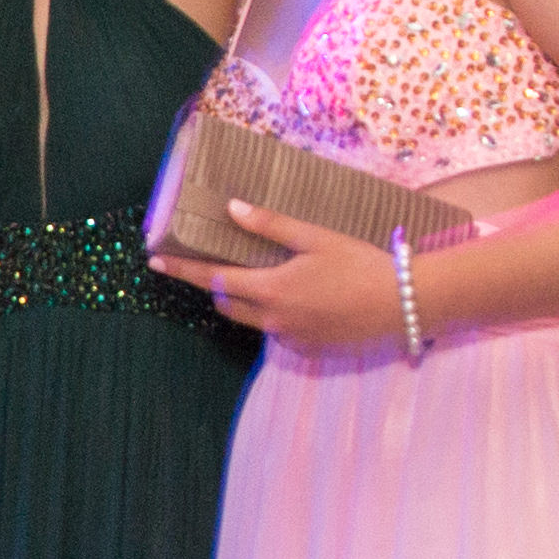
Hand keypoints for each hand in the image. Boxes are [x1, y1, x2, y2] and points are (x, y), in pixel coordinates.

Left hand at [156, 200, 402, 345]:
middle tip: (220, 265)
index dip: (182, 270)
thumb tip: (232, 209)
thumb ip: (272, 226)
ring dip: (248, 302)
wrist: (404, 304)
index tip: (155, 261)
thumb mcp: (316, 238)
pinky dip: (276, 316)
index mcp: (271, 290)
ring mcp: (290, 339)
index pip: (213, 280)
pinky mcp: (309, 349)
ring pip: (252, 320)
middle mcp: (273, 320)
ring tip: (267, 279)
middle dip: (216, 287)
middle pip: (227, 305)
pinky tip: (303, 299)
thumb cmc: (361, 264)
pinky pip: (278, 333)